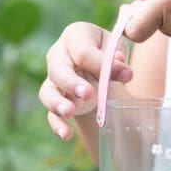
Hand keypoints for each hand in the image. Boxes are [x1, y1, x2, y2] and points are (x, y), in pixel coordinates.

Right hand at [40, 22, 132, 139]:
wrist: (100, 67)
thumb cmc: (107, 52)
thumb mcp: (116, 50)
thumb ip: (118, 59)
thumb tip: (123, 69)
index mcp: (74, 35)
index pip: (82, 51)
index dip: (100, 63)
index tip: (123, 72)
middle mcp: (58, 55)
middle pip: (58, 69)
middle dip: (71, 82)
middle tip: (88, 93)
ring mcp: (53, 79)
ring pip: (48, 92)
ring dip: (57, 103)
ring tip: (69, 112)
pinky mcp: (55, 100)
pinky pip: (50, 113)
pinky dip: (57, 124)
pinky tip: (65, 134)